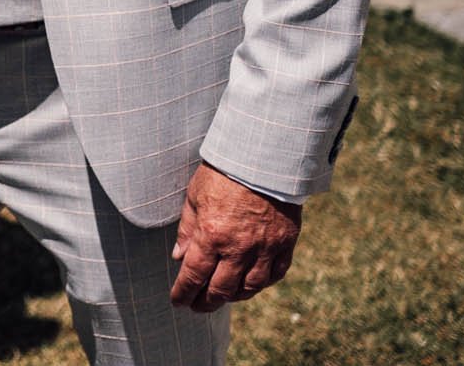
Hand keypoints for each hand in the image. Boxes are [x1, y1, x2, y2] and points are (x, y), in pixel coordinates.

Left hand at [170, 163, 301, 311]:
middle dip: (206, 302)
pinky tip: (250, 285)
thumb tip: (179, 257)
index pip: (193, 275)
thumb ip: (187, 230)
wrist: (263, 158)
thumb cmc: (223, 173)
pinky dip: (261, 285)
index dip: (183, 292)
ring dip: (233, 297)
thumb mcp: (194, 196)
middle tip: (197, 306)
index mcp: (212, 235)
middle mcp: (239, 247)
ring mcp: (265, 248)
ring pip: (249, 288)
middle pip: (221, 289)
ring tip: (221, 297)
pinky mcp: (285, 244)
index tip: (177, 301)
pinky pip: (274, 275)